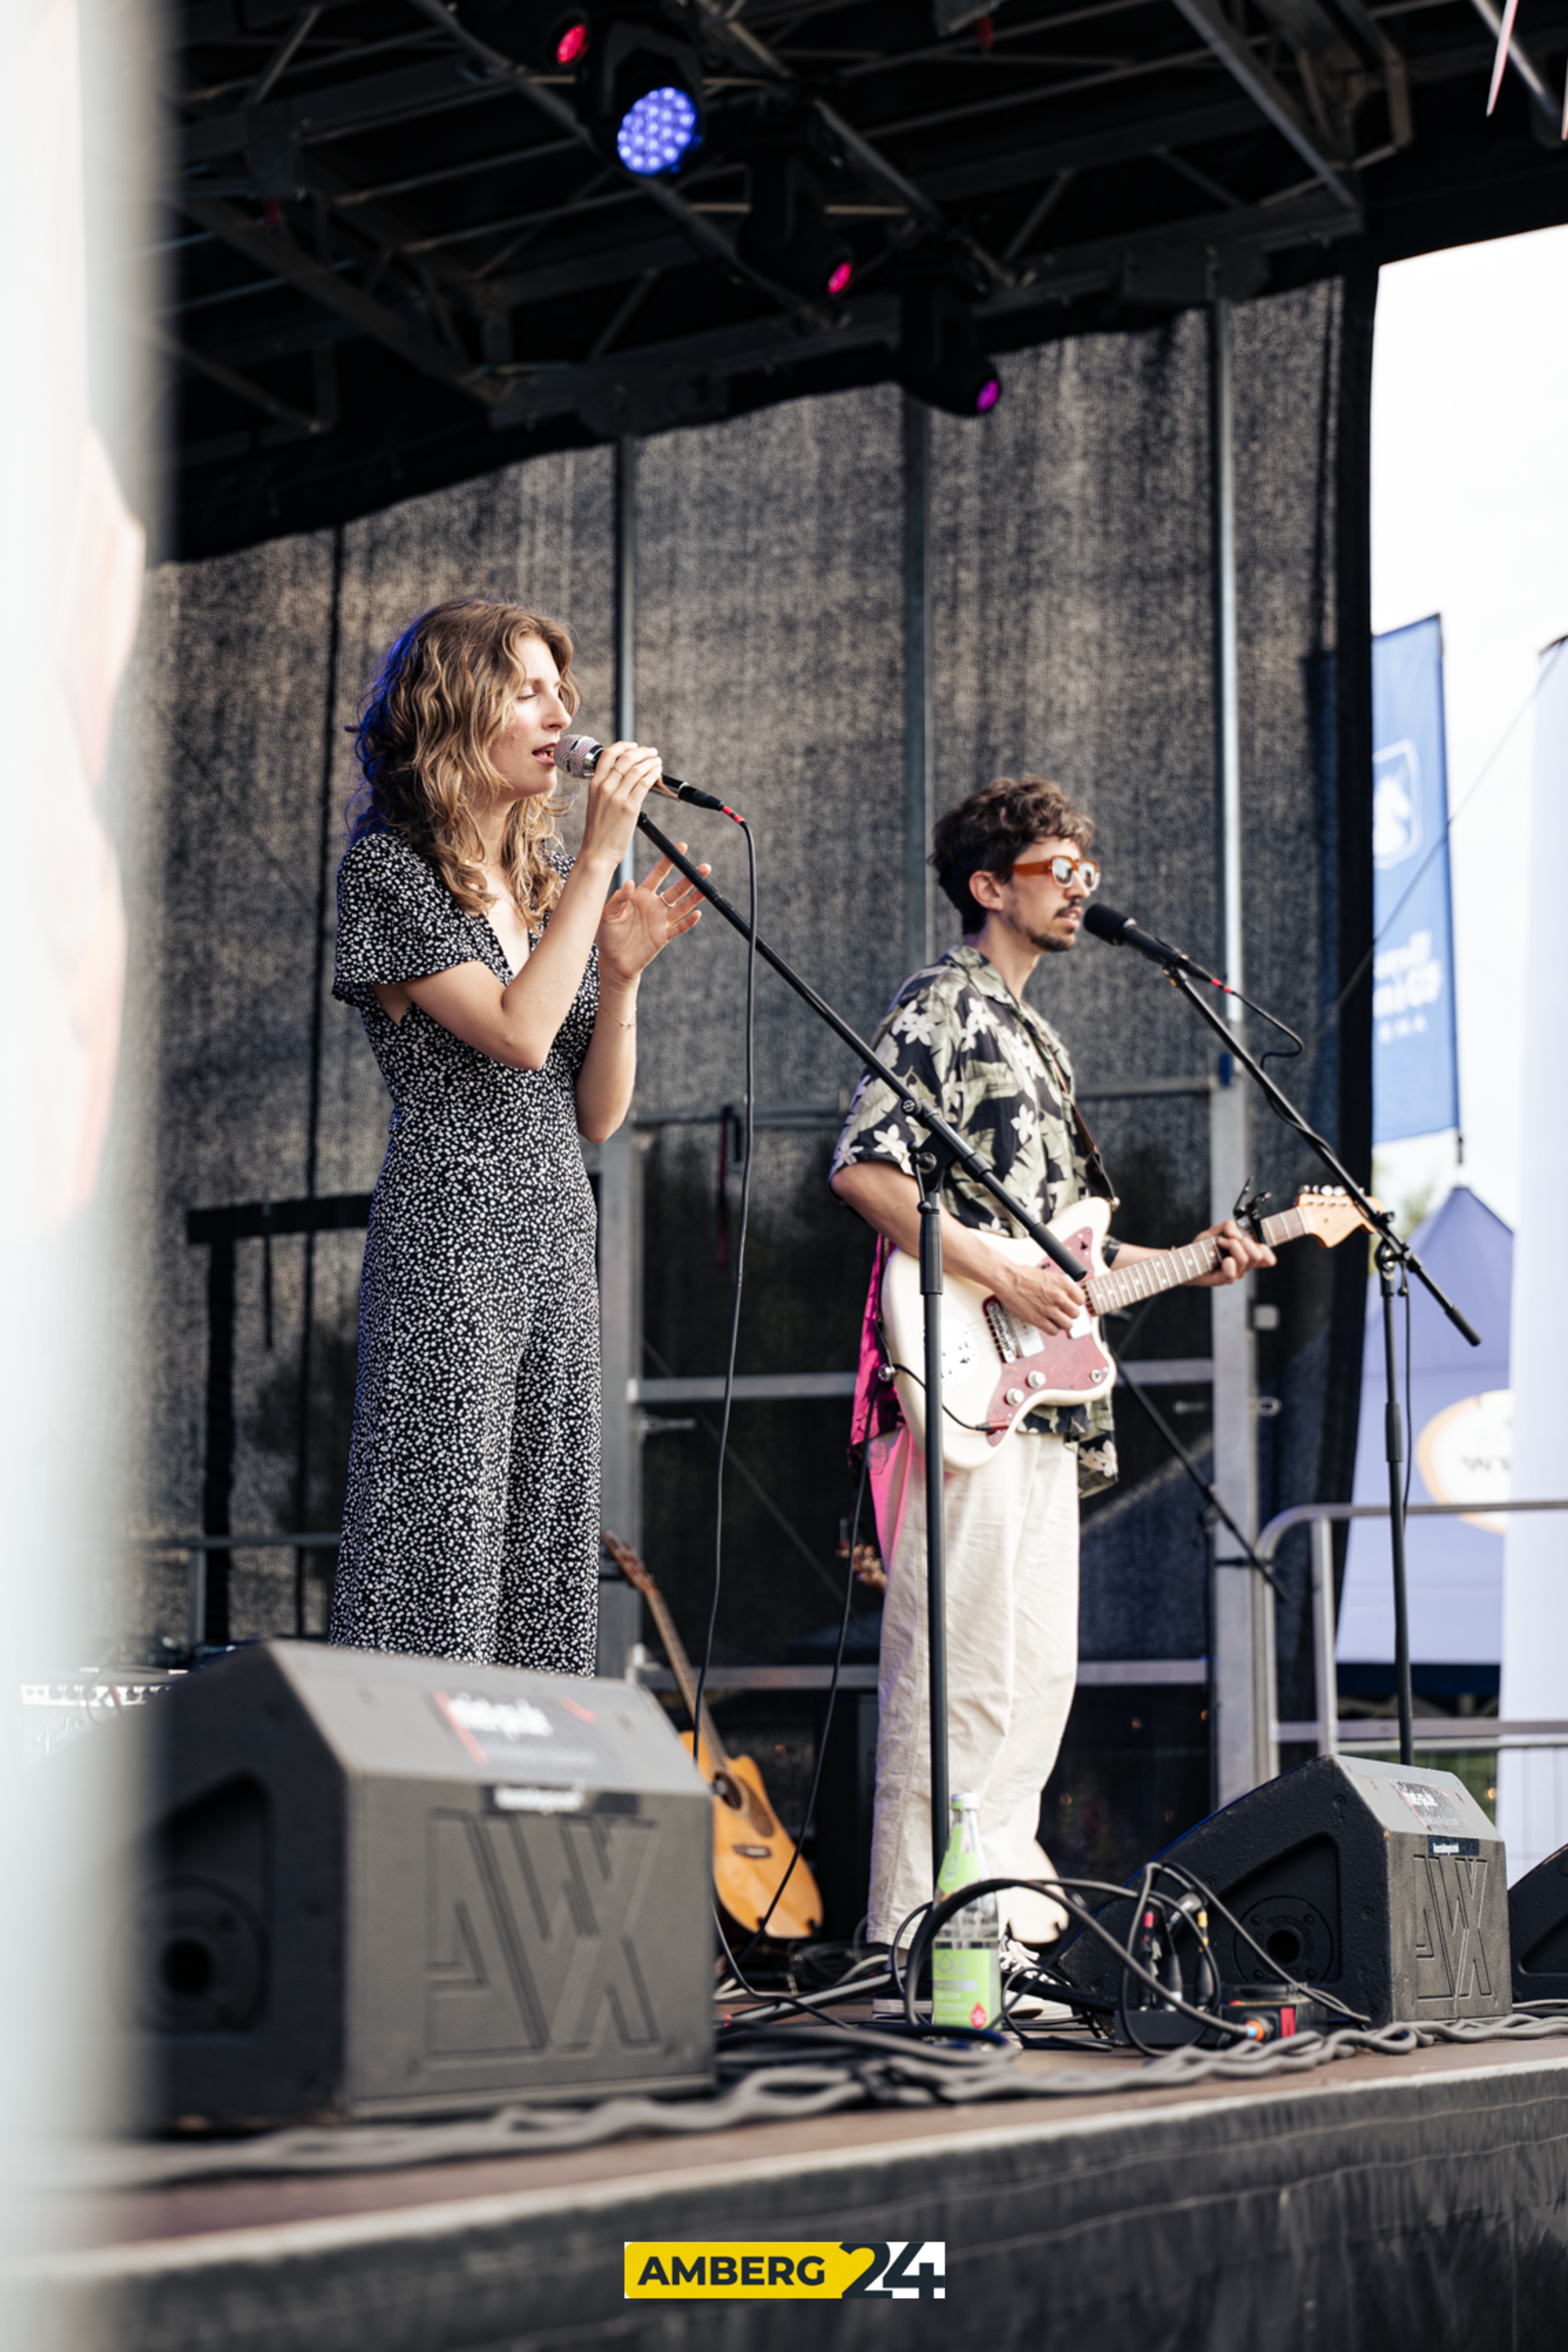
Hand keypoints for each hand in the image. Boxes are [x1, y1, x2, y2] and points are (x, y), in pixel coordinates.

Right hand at [577, 739, 665, 871]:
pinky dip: (653, 774)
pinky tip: (657, 772)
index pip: (608, 755)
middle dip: (642, 751)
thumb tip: (622, 778)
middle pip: (625, 758)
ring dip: (650, 761)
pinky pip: (644, 783)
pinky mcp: (629, 807)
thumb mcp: (596, 804)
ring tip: (657, 761)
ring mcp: (617, 797)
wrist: (596, 852)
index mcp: (594, 784)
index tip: (634, 745)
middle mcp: (604, 787)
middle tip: (651, 752)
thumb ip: (606, 789)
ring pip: (637, 769)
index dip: (623, 746)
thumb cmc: (598, 832)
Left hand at [596, 847, 707, 986]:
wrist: (612, 961)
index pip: (658, 874)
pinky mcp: (663, 936)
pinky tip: (697, 914)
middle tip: (704, 867)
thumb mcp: (608, 913)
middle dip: (690, 877)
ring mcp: (660, 921)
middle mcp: (654, 906)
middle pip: (676, 888)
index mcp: (641, 895)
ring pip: (682, 906)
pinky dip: (688, 922)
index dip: (669, 860)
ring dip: (694, 897)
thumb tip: (630, 882)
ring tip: (705, 888)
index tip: (681, 848)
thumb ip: (619, 897)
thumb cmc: (607, 935)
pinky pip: (678, 928)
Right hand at [989, 1250, 1086, 1336]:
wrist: (1007, 1279)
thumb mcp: (1047, 1275)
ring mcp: (1049, 1309)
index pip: (1081, 1299)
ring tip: (1056, 1321)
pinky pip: (1053, 1331)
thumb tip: (1065, 1294)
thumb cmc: (1022, 1275)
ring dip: (1063, 1324)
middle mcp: (1059, 1297)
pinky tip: (1047, 1324)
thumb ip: (1058, 1286)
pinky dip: (1052, 1330)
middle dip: (1070, 1314)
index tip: (1071, 1304)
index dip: (1076, 1303)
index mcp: (1063, 1284)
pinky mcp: (1038, 1319)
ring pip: (1068, 1325)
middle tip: (1063, 1313)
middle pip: (1076, 1314)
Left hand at [1185, 1216, 1275, 1286]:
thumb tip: (1236, 1234)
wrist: (1186, 1260)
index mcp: (1245, 1255)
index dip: (1266, 1252)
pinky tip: (1222, 1259)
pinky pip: (1233, 1272)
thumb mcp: (1214, 1231)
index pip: (1267, 1259)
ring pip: (1246, 1259)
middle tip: (1227, 1239)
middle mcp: (1243, 1266)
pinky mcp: (1223, 1280)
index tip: (1251, 1242)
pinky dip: (1229, 1263)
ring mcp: (1235, 1274)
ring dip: (1233, 1246)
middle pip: (1258, 1255)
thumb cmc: (1202, 1248)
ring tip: (1220, 1243)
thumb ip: (1228, 1226)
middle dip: (1244, 1242)